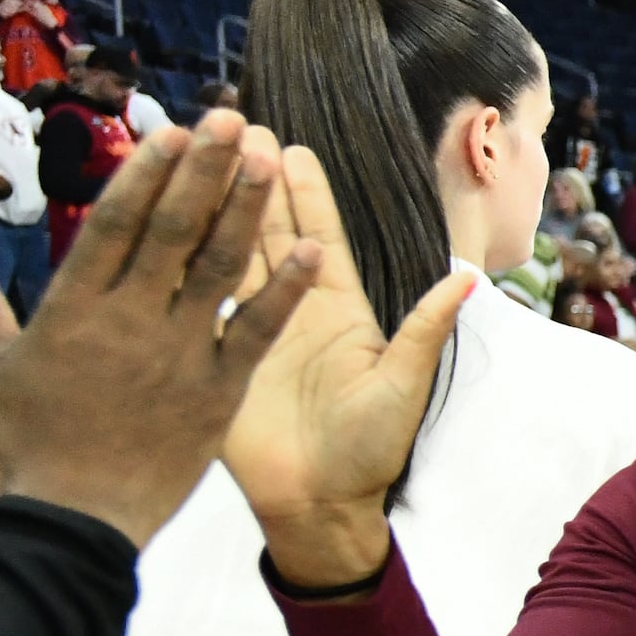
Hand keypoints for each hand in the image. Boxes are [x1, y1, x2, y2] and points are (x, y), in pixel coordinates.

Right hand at [0, 114, 319, 547]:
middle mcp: (130, 322)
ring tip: (271, 158)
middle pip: (171, 230)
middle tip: (233, 120)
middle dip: (204, 171)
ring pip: (218, 268)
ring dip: (247, 210)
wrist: (73, 523)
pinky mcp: (217, 391)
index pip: (114, 226)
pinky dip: (286, 291)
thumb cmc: (28, 447)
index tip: (169, 134)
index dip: (144, 176)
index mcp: (73, 310)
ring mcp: (178, 353)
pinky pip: (257, 331)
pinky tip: (315, 250)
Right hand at [221, 142, 470, 586]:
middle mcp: (291, 312)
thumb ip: (424, 328)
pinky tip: (167, 223)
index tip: (295, 149)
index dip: (308, 196)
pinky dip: (184, 265)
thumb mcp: (402, 384)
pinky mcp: (217, 357)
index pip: (319, 239)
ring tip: (203, 159)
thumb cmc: (369, 450)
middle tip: (240, 130)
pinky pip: (200, 304)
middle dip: (255, 183)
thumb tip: (467, 278)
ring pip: (230, 257)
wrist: (320, 506)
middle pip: (270, 234)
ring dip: (219, 210)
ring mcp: (249, 331)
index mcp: (338, 311)